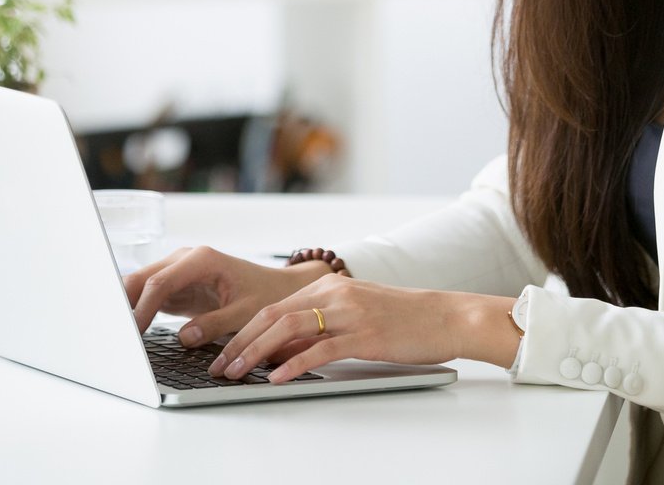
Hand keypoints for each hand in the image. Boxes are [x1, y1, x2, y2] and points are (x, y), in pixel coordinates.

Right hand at [123, 246, 322, 344]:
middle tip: (113, 336)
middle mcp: (186, 259)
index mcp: (202, 260)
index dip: (142, 308)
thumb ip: (215, 324)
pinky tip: (129, 332)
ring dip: (126, 307)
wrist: (277, 289)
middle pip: (142, 278)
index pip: (160, 282)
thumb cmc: (265, 296)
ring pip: (140, 285)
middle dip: (124, 304)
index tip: (133, 333)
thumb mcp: (246, 313)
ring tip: (115, 336)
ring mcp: (178, 270)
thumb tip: (183, 337)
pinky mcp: (176, 284)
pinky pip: (149, 295)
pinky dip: (137, 311)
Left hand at [210, 273, 519, 382]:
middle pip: (273, 315)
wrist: (446, 317)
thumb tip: (279, 351)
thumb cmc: (402, 320)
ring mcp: (349, 312)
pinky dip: (292, 363)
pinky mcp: (364, 334)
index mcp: (329, 286)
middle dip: (239, 342)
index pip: (273, 306)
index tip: (221, 350)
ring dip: (255, 352)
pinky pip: (320, 350)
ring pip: (289, 329)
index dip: (242, 330)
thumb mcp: (354, 316)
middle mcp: (334, 294)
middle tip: (218, 365)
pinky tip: (276, 376)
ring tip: (236, 372)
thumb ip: (317, 329)